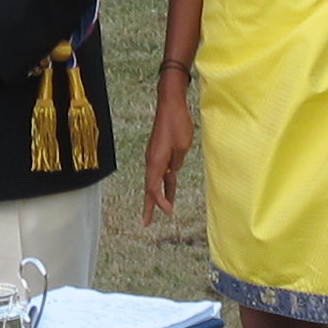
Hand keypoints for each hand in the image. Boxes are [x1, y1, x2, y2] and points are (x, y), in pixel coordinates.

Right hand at [142, 78, 193, 224]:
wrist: (170, 104)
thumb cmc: (177, 124)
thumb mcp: (182, 147)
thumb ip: (177, 162)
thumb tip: (173, 170)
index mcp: (155, 161)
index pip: (154, 188)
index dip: (160, 202)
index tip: (168, 212)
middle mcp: (152, 160)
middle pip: (149, 188)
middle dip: (149, 206)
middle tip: (145, 223)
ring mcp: (155, 156)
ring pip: (155, 181)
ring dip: (158, 196)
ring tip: (163, 211)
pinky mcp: (159, 152)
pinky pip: (161, 172)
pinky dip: (164, 183)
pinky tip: (170, 189)